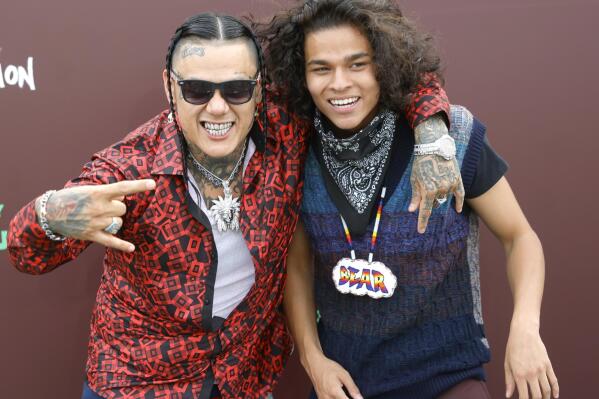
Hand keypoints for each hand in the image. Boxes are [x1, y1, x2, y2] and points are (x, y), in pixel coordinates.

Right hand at [36, 179, 155, 251]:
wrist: (50, 213)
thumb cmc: (72, 198)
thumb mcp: (88, 189)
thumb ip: (107, 193)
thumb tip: (123, 197)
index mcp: (98, 193)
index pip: (123, 188)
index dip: (139, 186)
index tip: (153, 184)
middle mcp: (98, 208)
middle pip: (123, 208)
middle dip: (117, 206)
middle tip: (102, 205)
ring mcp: (96, 223)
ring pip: (119, 222)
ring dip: (114, 219)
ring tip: (99, 217)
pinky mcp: (92, 235)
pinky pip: (111, 241)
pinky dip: (122, 245)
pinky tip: (132, 248)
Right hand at [304, 353, 362, 398]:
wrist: (314, 365)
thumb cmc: (329, 368)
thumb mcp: (343, 374)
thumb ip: (352, 388)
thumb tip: (360, 398)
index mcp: (334, 391)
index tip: (357, 398)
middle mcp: (328, 398)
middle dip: (346, 398)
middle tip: (345, 389)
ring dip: (341, 398)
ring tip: (342, 392)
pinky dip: (336, 398)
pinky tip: (337, 395)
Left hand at [408, 154, 463, 232]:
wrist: (434, 147)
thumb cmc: (420, 163)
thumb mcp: (414, 179)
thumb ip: (415, 196)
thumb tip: (412, 210)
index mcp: (427, 190)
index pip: (425, 211)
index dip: (422, 222)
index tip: (421, 231)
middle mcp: (440, 189)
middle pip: (435, 204)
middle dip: (430, 201)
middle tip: (426, 188)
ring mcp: (450, 185)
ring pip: (445, 198)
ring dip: (439, 195)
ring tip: (435, 180)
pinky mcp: (458, 180)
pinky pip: (460, 195)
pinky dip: (459, 203)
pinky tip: (457, 210)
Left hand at [505, 324, 558, 398]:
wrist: (524, 333)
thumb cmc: (513, 347)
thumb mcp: (507, 364)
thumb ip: (509, 380)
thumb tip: (508, 395)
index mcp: (519, 374)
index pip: (524, 396)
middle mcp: (531, 374)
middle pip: (537, 396)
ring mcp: (541, 370)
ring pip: (547, 390)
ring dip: (546, 397)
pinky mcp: (548, 365)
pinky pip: (554, 381)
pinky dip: (556, 390)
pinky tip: (555, 396)